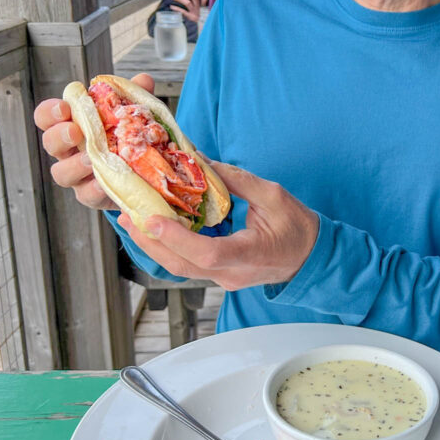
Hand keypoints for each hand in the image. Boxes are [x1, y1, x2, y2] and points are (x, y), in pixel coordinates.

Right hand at [33, 72, 154, 209]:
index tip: (64, 108)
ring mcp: (77, 175)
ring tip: (91, 159)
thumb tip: (144, 80)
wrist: (143, 172)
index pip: (47, 116)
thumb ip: (135, 97)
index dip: (50, 112)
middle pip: (50, 143)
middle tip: (76, 131)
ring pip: (62, 173)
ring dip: (75, 165)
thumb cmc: (126, 137)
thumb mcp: (132, 114)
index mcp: (71, 125)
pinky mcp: (92, 196)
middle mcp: (68, 150)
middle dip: (59, 136)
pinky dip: (95, 188)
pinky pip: (86, 194)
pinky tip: (105, 182)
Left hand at [117, 162, 319, 289]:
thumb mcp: (273, 195)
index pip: (207, 253)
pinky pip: (188, 264)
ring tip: (132, 220)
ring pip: (180, 267)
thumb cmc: (299, 228)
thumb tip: (201, 161)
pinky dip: (168, 246)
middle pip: (181, 265)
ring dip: (153, 245)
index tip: (152, 219)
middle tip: (126, 215)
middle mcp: (232, 273)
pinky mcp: (220, 275)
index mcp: (250, 254)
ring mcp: (224, 278)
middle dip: (149, 240)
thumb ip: (236, 180)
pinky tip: (156, 228)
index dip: (176, 238)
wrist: (312, 258)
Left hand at [170, 0, 206, 23]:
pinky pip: (183, 12)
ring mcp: (195, 13)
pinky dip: (177, 8)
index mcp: (205, 7)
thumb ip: (205, 5)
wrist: (206, 30)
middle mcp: (200, 9)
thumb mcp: (208, 12)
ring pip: (187, 3)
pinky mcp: (191, 18)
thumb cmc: (206, 19)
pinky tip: (172, 6)